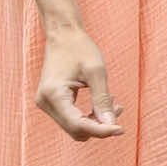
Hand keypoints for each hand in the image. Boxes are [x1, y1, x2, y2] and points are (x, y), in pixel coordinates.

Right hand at [35, 25, 123, 140]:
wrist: (63, 34)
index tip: (121, 129)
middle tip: (118, 108)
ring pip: (74, 128)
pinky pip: (71, 119)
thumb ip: (102, 100)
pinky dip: (88, 117)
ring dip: (95, 122)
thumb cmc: (80, 48)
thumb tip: (112, 126)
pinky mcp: (50, 103)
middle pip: (76, 130)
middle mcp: (44, 102)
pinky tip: (101, 104)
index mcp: (53, 94)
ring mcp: (45, 104)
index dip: (101, 131)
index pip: (78, 125)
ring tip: (112, 102)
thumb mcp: (96, 72)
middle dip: (99, 126)